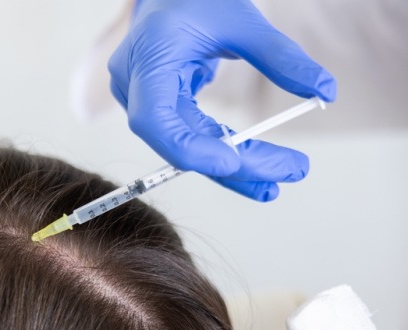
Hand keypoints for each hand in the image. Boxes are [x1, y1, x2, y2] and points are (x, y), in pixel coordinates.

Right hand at [108, 0, 336, 200]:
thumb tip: (324, 92)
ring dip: (231, 167)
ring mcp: (138, 99)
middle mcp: (133, 84)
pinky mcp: (154, 106)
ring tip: (276, 182)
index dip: (188, 148)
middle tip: (288, 172)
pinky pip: (187, 136)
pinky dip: (221, 151)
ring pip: (183, 146)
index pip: (153, 119)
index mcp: (148, 57)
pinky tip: (256, 166)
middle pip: (176, 140)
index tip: (234, 163)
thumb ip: (280, 57)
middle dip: (232, 163)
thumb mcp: (242, 20)